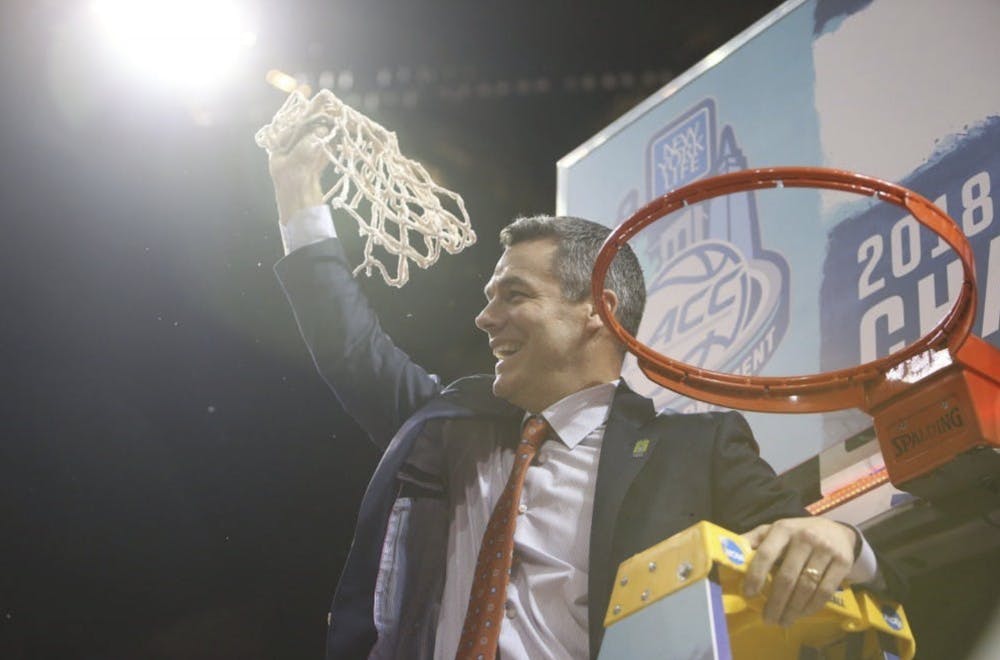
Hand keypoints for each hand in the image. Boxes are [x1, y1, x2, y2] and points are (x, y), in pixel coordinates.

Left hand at [268, 94, 336, 222]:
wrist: (300, 214)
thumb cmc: (292, 191)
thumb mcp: (296, 164)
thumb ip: (307, 145)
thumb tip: (320, 129)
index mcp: (280, 147)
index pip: (296, 123)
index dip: (310, 110)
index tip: (324, 98)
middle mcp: (290, 150)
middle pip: (308, 129)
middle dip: (323, 118)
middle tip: (337, 107)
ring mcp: (302, 159)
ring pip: (318, 138)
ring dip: (331, 129)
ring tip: (343, 118)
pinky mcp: (313, 167)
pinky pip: (324, 150)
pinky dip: (333, 143)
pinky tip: (342, 135)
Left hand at [742, 517, 857, 626]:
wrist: (836, 530)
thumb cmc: (797, 533)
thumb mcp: (775, 530)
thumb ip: (754, 540)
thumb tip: (729, 553)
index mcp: (783, 529)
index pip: (765, 554)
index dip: (756, 576)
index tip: (748, 594)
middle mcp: (805, 537)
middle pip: (787, 577)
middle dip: (775, 602)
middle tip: (767, 619)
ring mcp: (826, 549)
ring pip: (806, 587)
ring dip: (793, 609)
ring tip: (783, 621)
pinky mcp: (843, 562)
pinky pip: (825, 591)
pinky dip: (812, 606)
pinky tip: (802, 614)